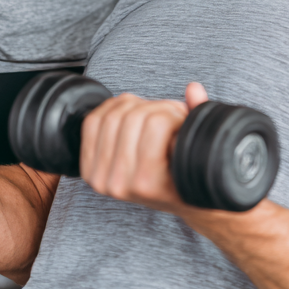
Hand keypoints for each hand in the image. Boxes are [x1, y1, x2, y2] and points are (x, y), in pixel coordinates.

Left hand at [79, 82, 208, 212]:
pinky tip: (131, 111)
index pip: (157, 123)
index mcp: (147, 184)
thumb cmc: (187, 175)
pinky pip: (92, 122)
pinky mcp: (89, 169)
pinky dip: (112, 108)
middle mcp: (119, 184)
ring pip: (114, 114)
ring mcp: (100, 177)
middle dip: (158, 107)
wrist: (169, 200)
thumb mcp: (199, 151)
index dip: (174, 114)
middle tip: (170, 116)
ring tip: (154, 116)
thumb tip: (193, 89)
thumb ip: (199, 118)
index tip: (182, 121)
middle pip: (134, 115)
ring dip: (137, 105)